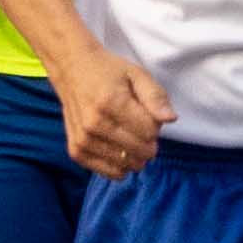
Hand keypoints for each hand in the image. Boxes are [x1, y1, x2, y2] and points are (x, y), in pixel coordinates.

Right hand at [53, 39, 169, 175]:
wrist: (72, 70)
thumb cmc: (108, 72)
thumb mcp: (137, 74)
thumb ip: (156, 96)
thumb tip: (170, 119)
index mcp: (110, 102)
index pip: (151, 132)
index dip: (155, 124)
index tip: (146, 112)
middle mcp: (94, 124)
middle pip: (141, 151)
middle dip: (148, 140)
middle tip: (137, 123)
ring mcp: (83, 140)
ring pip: (128, 164)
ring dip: (135, 152)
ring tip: (125, 132)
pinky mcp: (76, 152)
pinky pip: (112, 172)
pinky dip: (121, 164)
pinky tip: (118, 147)